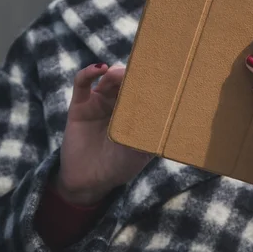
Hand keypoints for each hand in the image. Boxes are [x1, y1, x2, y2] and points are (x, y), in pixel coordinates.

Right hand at [56, 64, 153, 205]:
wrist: (90, 182)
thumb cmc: (120, 165)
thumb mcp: (142, 149)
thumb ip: (152, 131)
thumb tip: (171, 114)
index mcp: (138, 109)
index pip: (147, 87)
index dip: (153, 78)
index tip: (161, 71)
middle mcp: (120, 102)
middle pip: (129, 78)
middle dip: (137, 72)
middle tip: (143, 70)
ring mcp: (100, 101)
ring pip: (110, 77)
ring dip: (117, 72)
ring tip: (121, 75)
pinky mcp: (80, 104)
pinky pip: (82, 82)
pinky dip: (89, 72)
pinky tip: (100, 69)